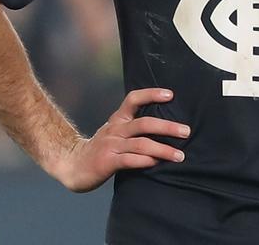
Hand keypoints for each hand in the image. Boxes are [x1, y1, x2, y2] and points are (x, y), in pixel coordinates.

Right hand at [51, 88, 189, 192]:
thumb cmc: (102, 149)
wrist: (73, 165)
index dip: (151, 94)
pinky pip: (129, 160)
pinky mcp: (107, 162)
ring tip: (179, 155)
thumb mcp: (115, 132)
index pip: (133, 99)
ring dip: (162, 149)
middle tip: (186, 131)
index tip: (171, 95)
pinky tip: (156, 163)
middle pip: (144, 123)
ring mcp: (111, 145)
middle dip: (167, 126)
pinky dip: (145, 160)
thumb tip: (165, 126)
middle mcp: (115, 129)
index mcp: (118, 119)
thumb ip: (134, 129)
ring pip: (141, 143)